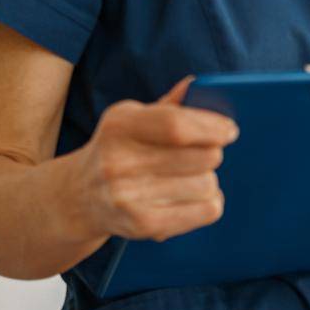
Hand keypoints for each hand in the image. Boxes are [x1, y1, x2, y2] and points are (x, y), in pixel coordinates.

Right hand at [69, 76, 237, 242]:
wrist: (79, 197)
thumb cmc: (119, 150)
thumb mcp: (132, 120)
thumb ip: (168, 106)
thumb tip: (196, 84)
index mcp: (119, 125)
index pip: (177, 125)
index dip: (211, 127)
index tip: (229, 131)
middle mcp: (119, 161)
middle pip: (203, 156)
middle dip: (212, 154)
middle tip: (203, 156)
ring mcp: (128, 196)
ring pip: (208, 184)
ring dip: (207, 181)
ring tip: (186, 179)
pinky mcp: (143, 224)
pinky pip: (207, 210)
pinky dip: (210, 203)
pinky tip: (191, 198)